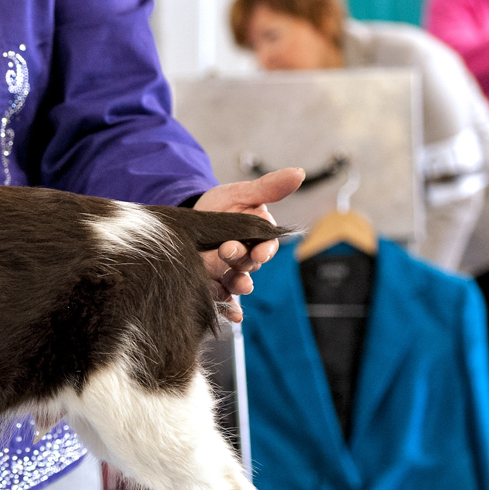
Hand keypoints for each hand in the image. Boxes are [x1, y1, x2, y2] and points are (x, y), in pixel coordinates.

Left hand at [194, 167, 303, 321]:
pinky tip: (234, 316)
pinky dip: (229, 309)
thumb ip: (267, 188)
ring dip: (240, 285)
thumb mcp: (241, 192)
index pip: (267, 245)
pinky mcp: (213, 283)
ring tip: (236, 284)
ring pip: (239, 283)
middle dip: (242, 259)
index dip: (265, 249)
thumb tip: (299, 173)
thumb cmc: (220, 205)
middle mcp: (246, 257)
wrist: (189, 219)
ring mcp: (229, 272)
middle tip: (227, 250)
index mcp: (258, 236)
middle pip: (250, 263)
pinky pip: (223, 298)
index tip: (261, 250)